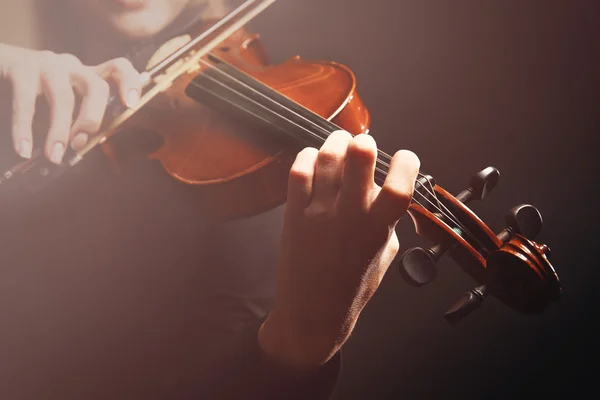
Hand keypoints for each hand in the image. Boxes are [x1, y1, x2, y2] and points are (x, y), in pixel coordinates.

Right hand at [0, 44, 143, 162]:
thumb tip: (84, 148)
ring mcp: (47, 64)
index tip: (132, 104)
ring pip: (63, 96)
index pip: (118, 68)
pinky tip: (24, 148)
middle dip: (92, 120)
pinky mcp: (20, 66)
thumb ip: (78, 125)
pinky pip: (26, 101)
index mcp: (88, 76)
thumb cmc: (34, 98)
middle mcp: (72, 67)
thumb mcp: (62, 111)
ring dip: (60, 130)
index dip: (129, 82)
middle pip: (96, 86)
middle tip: (80, 145)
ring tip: (53, 156)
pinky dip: (24, 129)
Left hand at [259, 130, 419, 369]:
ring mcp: (320, 213)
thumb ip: (389, 223)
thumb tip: (387, 195)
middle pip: (360, 157)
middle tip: (364, 146)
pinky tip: (314, 159)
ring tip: (341, 143)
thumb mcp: (385, 255)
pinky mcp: (294, 215)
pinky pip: (298, 172)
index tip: (404, 160)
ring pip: (328, 158)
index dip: (406, 162)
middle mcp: (351, 216)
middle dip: (365, 143)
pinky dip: (307, 156)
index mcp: (379, 228)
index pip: (401, 183)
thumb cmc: (352, 287)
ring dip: (336, 141)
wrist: (312, 313)